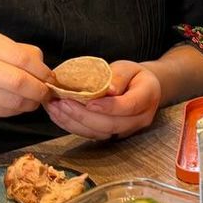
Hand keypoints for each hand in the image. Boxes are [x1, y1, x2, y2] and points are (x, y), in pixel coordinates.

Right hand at [0, 26, 51, 118]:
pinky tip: (16, 103)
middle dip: (39, 90)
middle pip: (18, 84)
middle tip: (46, 91)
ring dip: (30, 103)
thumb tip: (42, 67)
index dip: (42, 71)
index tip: (49, 76)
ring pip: (12, 103)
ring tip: (33, 98)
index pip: (22, 59)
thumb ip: (15, 49)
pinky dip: (15, 110)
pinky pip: (1, 113)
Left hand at [43, 60, 161, 139]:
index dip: (108, 107)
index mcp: (147, 98)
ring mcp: (126, 130)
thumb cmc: (133, 76)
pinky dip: (73, 127)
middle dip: (84, 116)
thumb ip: (119, 76)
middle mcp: (139, 119)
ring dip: (74, 123)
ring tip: (55, 109)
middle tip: (62, 103)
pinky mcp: (112, 135)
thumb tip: (109, 89)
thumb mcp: (128, 67)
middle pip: (111, 125)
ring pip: (100, 133)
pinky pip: (93, 135)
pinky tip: (59, 116)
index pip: (128, 106)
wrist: (141, 89)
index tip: (88, 102)